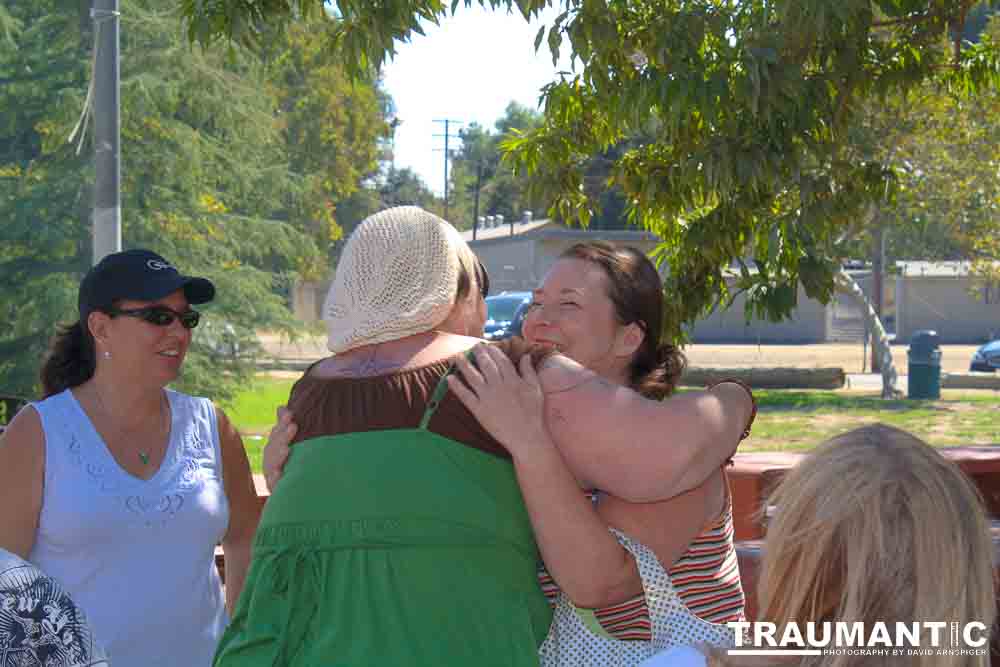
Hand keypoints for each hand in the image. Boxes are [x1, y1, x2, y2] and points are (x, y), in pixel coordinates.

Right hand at [263, 406, 296, 491]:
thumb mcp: (289, 445)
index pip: (276, 435)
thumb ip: (284, 427)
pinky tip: (281, 473)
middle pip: (272, 448)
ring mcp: (271, 477)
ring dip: (278, 455)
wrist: (298, 497)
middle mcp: (270, 463)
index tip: (291, 414)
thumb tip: (281, 407)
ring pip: (271, 465)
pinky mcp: (275, 491)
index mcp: (274, 450)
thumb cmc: (292, 466)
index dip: (282, 424)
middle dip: (282, 436)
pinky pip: (274, 485)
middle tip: (293, 427)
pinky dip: (276, 479)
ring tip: (287, 449)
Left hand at [447, 345, 551, 459]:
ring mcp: (487, 397)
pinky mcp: (479, 410)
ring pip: (473, 377)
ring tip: (457, 356)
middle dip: (479, 354)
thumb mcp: (536, 389)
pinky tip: (449, 378)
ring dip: (464, 365)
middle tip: (474, 346)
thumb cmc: (533, 414)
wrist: (526, 436)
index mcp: (512, 379)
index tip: (488, 346)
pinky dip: (457, 386)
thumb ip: (529, 371)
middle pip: (486, 365)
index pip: (501, 360)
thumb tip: (525, 356)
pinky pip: (465, 396)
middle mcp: (498, 385)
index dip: (493, 352)